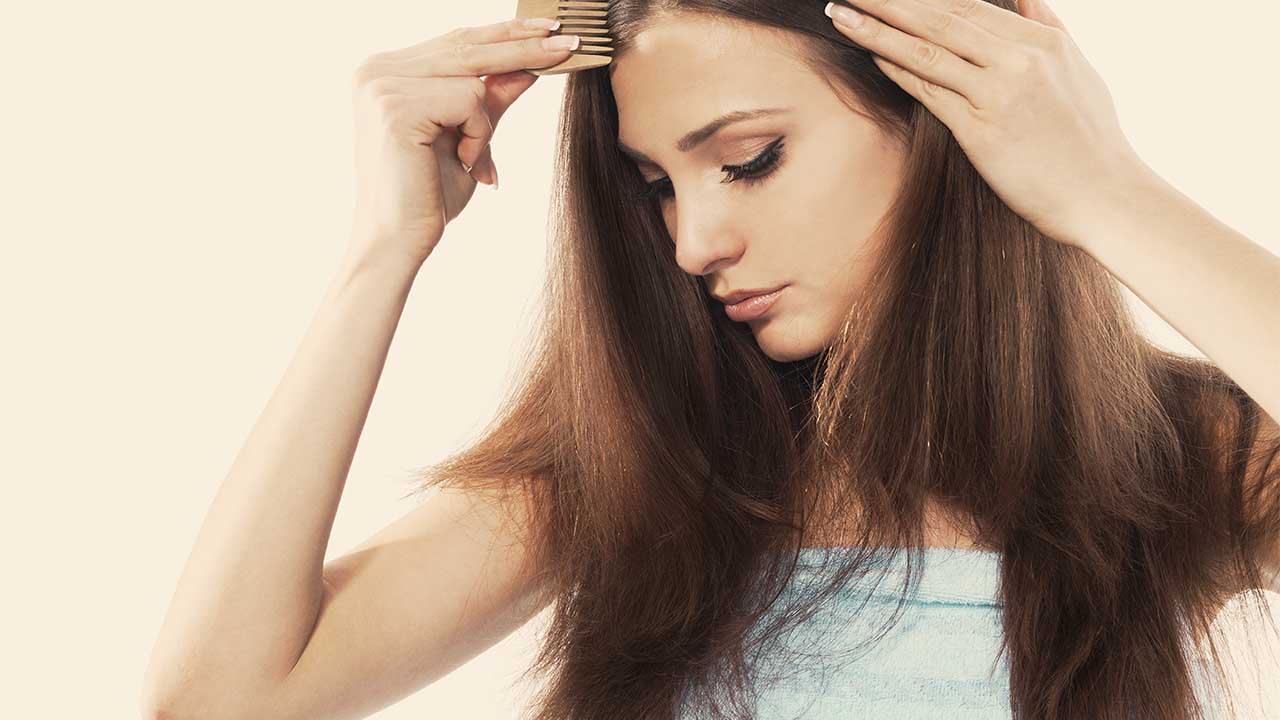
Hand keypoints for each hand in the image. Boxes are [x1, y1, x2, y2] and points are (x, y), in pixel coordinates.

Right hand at [347, 17, 575, 265]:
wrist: (400, 241)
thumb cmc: (429, 196)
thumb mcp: (470, 138)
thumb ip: (492, 101)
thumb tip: (528, 67)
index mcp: (386, 72)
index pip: (456, 40)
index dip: (504, 33)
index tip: (549, 29)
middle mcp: (376, 70)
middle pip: (467, 45)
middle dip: (524, 46)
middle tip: (570, 43)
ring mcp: (381, 84)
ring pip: (472, 74)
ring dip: (485, 122)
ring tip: (472, 159)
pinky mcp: (395, 105)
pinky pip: (468, 100)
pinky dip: (479, 134)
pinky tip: (463, 162)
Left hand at [826, 0, 1148, 247]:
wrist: (1104, 196)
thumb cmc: (1091, 140)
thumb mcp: (1079, 69)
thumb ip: (1047, 26)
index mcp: (1041, 42)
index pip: (968, 3)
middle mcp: (1019, 60)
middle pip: (940, 17)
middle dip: (889, 0)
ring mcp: (998, 94)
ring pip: (926, 50)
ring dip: (877, 29)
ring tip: (840, 12)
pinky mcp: (981, 131)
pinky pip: (931, 92)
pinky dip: (898, 70)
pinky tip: (870, 55)